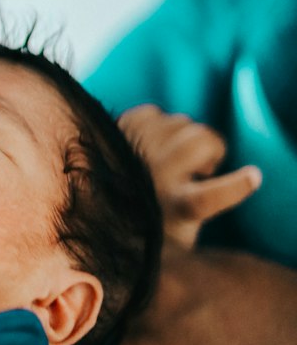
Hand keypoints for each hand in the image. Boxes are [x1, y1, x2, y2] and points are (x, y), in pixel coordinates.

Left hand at [119, 104, 260, 245]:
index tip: (253, 176)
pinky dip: (161, 125)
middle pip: (202, 141)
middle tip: (200, 170)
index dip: (234, 187)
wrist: (91, 209)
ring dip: (187, 137)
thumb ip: (204, 207)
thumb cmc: (151, 224)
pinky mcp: (119, 131)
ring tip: (173, 160)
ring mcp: (134, 150)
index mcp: (175, 208)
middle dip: (212, 150)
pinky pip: (156, 112)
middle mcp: (153, 176)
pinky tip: (154, 146)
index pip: (207, 198)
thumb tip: (222, 173)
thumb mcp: (182, 233)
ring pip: (184, 121)